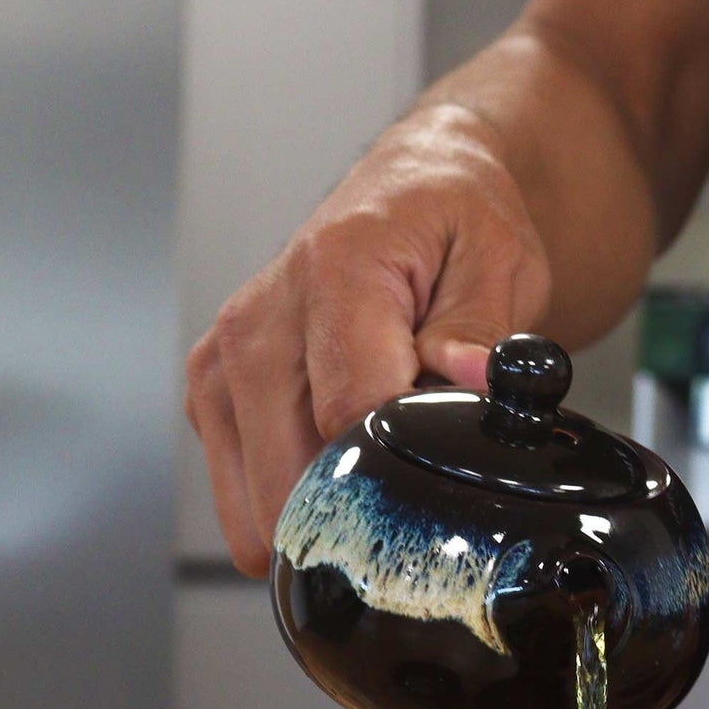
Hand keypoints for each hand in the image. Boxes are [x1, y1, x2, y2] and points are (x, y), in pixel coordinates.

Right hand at [184, 104, 549, 575]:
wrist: (408, 195)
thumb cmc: (450, 227)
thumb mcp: (497, 259)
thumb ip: (482, 326)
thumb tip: (472, 377)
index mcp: (332, 274)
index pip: (350, 413)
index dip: (405, 460)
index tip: (443, 459)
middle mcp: (257, 321)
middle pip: (292, 475)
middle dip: (362, 505)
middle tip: (416, 479)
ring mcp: (222, 365)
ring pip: (260, 503)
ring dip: (324, 512)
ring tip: (376, 463)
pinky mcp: (211, 399)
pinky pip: (246, 496)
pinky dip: (294, 502)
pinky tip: (335, 465)